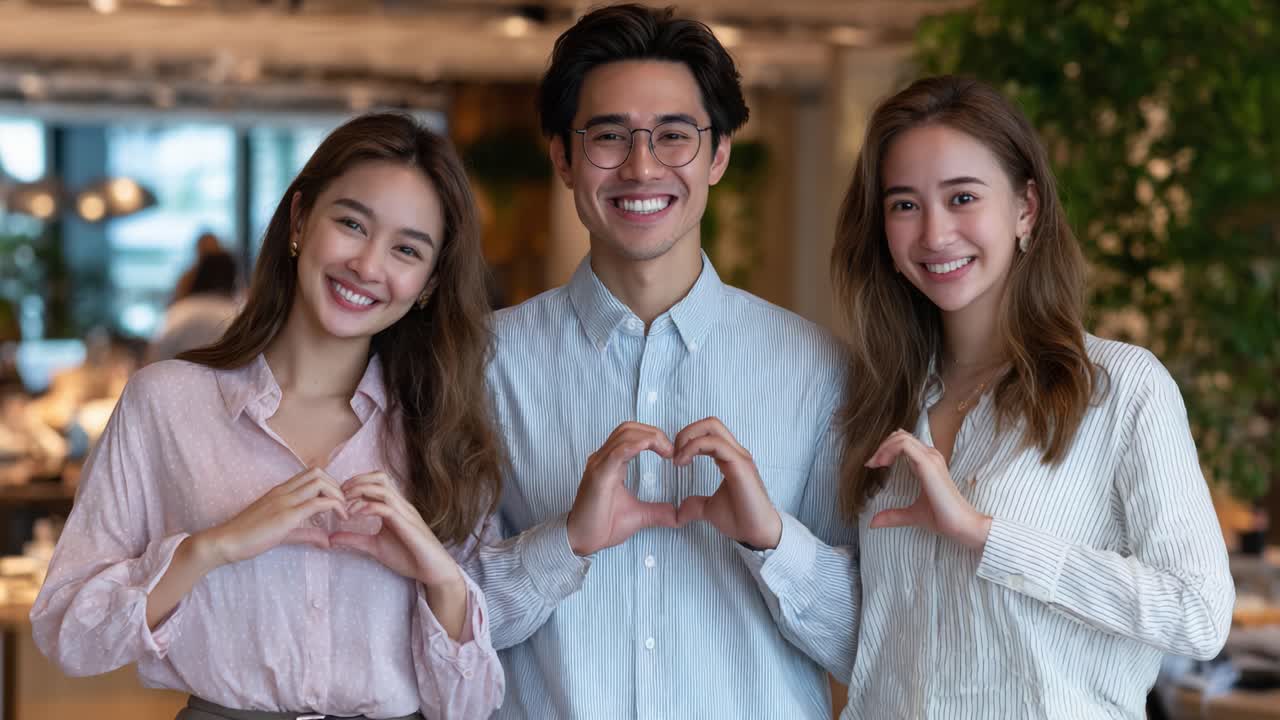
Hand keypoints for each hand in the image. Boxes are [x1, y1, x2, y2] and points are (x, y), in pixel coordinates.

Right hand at [196, 466, 347, 567]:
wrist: (224, 541)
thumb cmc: (248, 537)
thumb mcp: (283, 533)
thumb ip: (307, 534)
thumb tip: (328, 541)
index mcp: (281, 491)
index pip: (311, 473)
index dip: (330, 483)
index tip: (338, 502)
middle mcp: (284, 491)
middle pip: (319, 473)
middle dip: (338, 486)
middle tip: (344, 506)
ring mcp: (285, 501)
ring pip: (320, 482)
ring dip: (338, 494)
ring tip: (343, 512)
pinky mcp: (287, 515)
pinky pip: (317, 503)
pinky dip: (335, 506)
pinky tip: (340, 519)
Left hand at [332, 472, 462, 588]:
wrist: (433, 570)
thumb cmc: (409, 557)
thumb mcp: (375, 547)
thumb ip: (354, 540)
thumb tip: (330, 538)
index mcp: (393, 507)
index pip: (375, 482)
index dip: (355, 483)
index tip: (338, 496)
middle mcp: (400, 504)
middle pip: (379, 477)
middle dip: (356, 481)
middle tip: (339, 495)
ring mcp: (405, 512)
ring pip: (383, 488)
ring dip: (361, 492)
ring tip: (345, 504)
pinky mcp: (408, 524)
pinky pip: (387, 507)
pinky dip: (369, 507)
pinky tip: (357, 514)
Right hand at [566, 422, 678, 555]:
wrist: (582, 540)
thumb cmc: (603, 526)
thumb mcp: (638, 516)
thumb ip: (658, 512)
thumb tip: (679, 514)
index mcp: (612, 463)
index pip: (632, 435)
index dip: (654, 437)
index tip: (672, 452)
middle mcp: (603, 459)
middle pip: (629, 428)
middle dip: (654, 432)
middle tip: (672, 450)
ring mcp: (599, 465)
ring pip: (624, 435)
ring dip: (649, 437)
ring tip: (666, 451)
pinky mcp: (598, 475)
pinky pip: (616, 452)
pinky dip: (634, 445)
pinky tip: (648, 447)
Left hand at [673, 417, 781, 549]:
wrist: (758, 534)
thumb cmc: (741, 519)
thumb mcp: (709, 509)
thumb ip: (694, 505)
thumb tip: (677, 510)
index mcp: (729, 457)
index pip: (708, 432)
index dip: (687, 439)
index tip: (674, 459)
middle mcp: (735, 452)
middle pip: (710, 422)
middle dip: (686, 432)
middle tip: (673, 453)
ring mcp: (739, 457)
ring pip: (712, 427)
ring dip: (688, 438)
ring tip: (677, 459)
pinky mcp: (740, 465)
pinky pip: (715, 444)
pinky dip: (694, 448)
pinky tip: (683, 463)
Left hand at [865, 429, 991, 550]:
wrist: (960, 525)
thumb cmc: (942, 518)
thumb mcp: (911, 514)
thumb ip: (893, 515)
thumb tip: (873, 523)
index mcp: (928, 463)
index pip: (905, 442)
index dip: (887, 449)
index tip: (874, 465)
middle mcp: (930, 456)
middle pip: (901, 436)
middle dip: (882, 446)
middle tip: (871, 464)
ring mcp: (930, 458)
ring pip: (901, 437)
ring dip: (883, 447)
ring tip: (875, 463)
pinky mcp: (928, 464)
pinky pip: (904, 445)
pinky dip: (889, 450)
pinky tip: (882, 464)